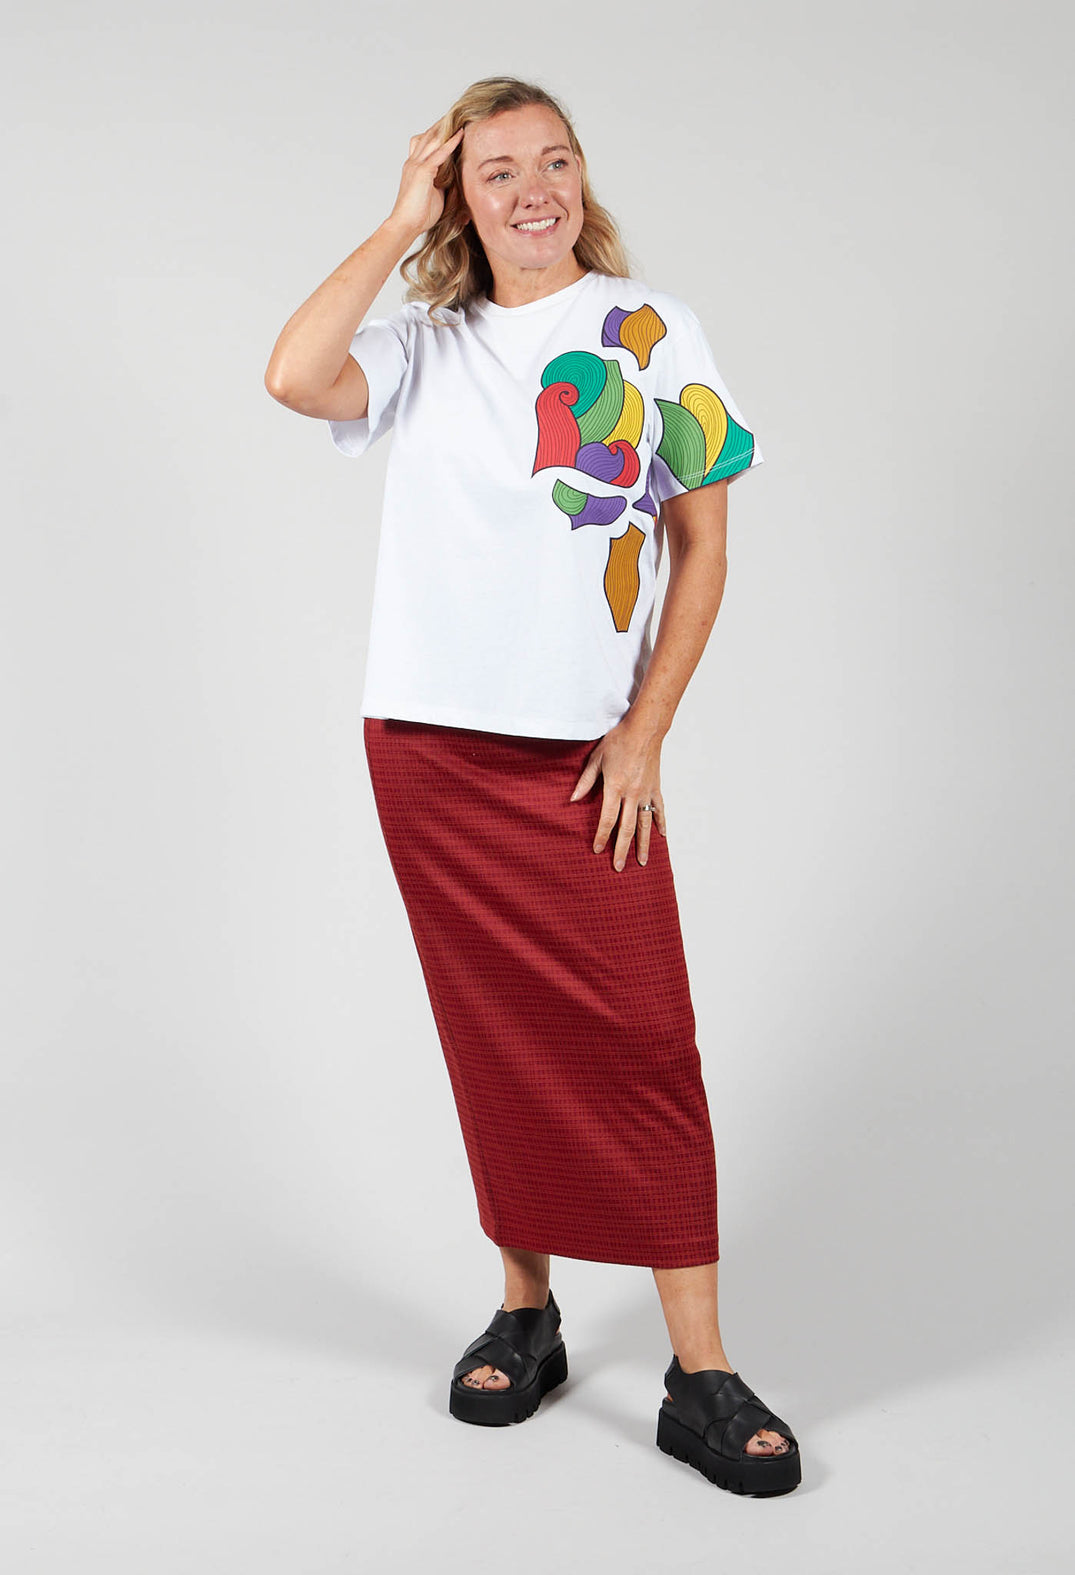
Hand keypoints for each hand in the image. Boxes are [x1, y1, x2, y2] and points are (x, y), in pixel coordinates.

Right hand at [388, 118, 464, 238]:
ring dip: (447, 127)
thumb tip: (459, 180)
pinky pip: (439, 153)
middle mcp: (413, 162)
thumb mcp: (435, 195)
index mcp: (414, 167)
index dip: (436, 132)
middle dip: (442, 124)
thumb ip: (444, 183)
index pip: (424, 142)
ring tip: (461, 116)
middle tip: (457, 112)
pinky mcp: (422, 172)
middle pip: (428, 135)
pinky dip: (450, 142)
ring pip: (433, 139)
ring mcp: (416, 165)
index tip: (449, 124)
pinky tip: (460, 134)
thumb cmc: (419, 215)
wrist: (405, 225)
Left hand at [569, 718, 667, 871]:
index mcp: (615, 786)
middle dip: (621, 849)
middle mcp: (633, 793)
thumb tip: (573, 799)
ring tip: (641, 862)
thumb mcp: (597, 758)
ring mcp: (647, 792)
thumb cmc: (619, 740)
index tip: (597, 850)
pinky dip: (660, 824)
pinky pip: (659, 810)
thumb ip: (586, 781)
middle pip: (627, 828)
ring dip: (643, 844)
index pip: (607, 818)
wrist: (645, 729)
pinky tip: (661, 837)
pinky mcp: (656, 788)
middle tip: (619, 867)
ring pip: (645, 824)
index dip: (601, 836)